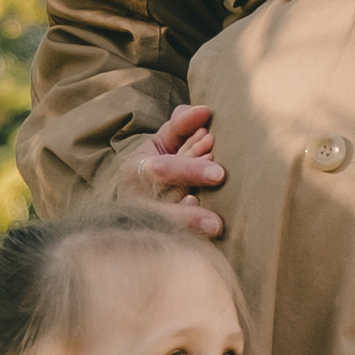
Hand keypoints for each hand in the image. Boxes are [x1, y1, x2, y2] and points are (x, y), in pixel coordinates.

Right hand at [117, 98, 224, 235]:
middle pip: (161, 205)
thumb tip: (204, 111)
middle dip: (188, 211)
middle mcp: (136, 200)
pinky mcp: (156, 240)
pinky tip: (205, 238)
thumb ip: (182, 124)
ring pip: (166, 226)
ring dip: (190, 224)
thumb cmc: (159, 163)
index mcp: (134, 171)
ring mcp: (144, 223)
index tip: (219, 172)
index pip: (162, 170)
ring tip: (214, 227)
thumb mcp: (165, 141)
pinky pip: (171, 242)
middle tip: (217, 216)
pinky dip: (187, 239)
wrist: (140, 194)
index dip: (190, 168)